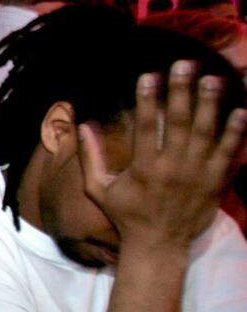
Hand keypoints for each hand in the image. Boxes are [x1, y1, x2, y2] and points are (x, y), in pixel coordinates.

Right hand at [79, 61, 246, 252]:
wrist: (159, 247)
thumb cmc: (126, 216)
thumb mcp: (98, 189)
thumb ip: (90, 157)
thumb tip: (81, 125)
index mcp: (144, 169)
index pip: (147, 126)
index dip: (148, 99)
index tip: (150, 75)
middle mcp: (172, 169)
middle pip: (181, 123)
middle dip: (183, 92)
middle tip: (186, 65)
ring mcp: (197, 176)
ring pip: (207, 134)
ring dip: (211, 105)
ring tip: (214, 79)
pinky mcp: (214, 184)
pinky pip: (228, 155)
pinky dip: (236, 134)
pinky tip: (242, 112)